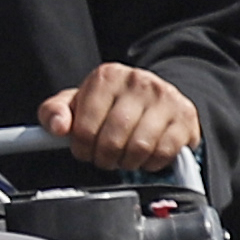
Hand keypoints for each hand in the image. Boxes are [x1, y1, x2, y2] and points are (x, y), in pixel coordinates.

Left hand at [40, 63, 199, 169]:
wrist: (155, 97)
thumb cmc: (111, 104)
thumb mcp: (78, 103)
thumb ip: (55, 112)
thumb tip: (57, 127)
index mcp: (107, 77)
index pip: (86, 127)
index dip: (81, 147)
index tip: (84, 150)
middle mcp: (138, 82)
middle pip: (113, 140)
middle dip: (104, 158)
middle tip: (104, 158)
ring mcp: (165, 98)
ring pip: (140, 148)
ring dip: (128, 162)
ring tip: (124, 156)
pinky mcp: (184, 116)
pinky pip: (164, 153)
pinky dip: (151, 163)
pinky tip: (145, 155)